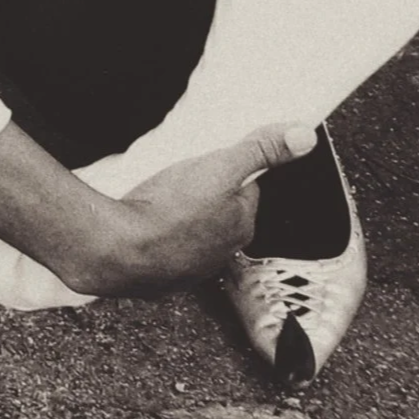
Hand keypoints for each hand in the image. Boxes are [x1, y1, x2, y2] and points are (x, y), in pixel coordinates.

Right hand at [93, 124, 317, 293]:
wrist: (115, 250)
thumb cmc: (168, 211)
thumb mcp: (220, 167)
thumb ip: (261, 151)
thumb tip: (303, 138)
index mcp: (241, 226)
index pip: (244, 191)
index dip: (227, 172)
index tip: (209, 162)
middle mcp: (220, 254)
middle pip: (216, 213)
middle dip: (201, 197)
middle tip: (176, 179)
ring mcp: (187, 271)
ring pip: (188, 235)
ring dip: (175, 219)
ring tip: (153, 200)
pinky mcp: (155, 280)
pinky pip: (159, 254)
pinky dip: (151, 241)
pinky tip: (137, 225)